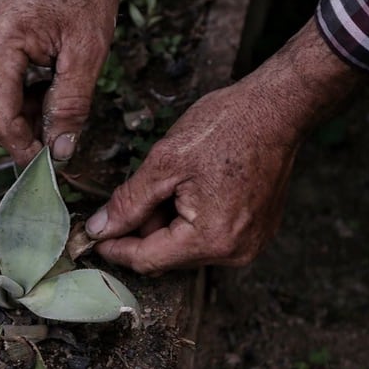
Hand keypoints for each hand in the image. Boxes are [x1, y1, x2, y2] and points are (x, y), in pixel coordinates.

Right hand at [0, 0, 117, 165]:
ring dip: (16, 119)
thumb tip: (60, 151)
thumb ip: (71, 106)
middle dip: (18, 136)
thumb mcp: (87, 52)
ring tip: (52, 99)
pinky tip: (39, 87)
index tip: (51, 162)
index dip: (23, 149)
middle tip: (56, 129)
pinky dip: (11, 102)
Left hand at [85, 84, 298, 273]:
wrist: (276, 108)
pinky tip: (190, 188)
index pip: (147, 260)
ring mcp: (249, 244)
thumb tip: (100, 229)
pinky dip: (188, 220)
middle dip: (142, 230)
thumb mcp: (164, 162)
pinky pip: (208, 238)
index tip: (91, 237)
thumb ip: (129, 202)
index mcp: (211, 239)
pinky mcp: (255, 232)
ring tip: (172, 181)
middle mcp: (234, 252)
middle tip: (136, 192)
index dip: (115, 248)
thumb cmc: (226, 128)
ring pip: (185, 248)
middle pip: (166, 257)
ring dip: (166, 223)